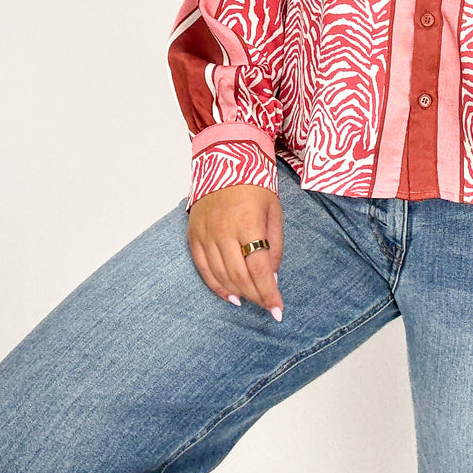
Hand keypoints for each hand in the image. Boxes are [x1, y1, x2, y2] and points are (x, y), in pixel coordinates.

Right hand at [187, 183, 283, 319]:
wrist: (225, 163)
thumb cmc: (255, 187)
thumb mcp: (274, 213)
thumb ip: (274, 246)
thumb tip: (271, 279)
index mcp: (248, 224)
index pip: (259, 268)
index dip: (269, 292)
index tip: (278, 309)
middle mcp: (223, 231)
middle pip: (239, 276)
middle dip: (256, 295)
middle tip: (267, 305)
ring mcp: (205, 234)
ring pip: (221, 275)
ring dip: (238, 293)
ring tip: (252, 301)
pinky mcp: (194, 236)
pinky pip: (203, 269)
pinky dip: (216, 286)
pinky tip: (230, 296)